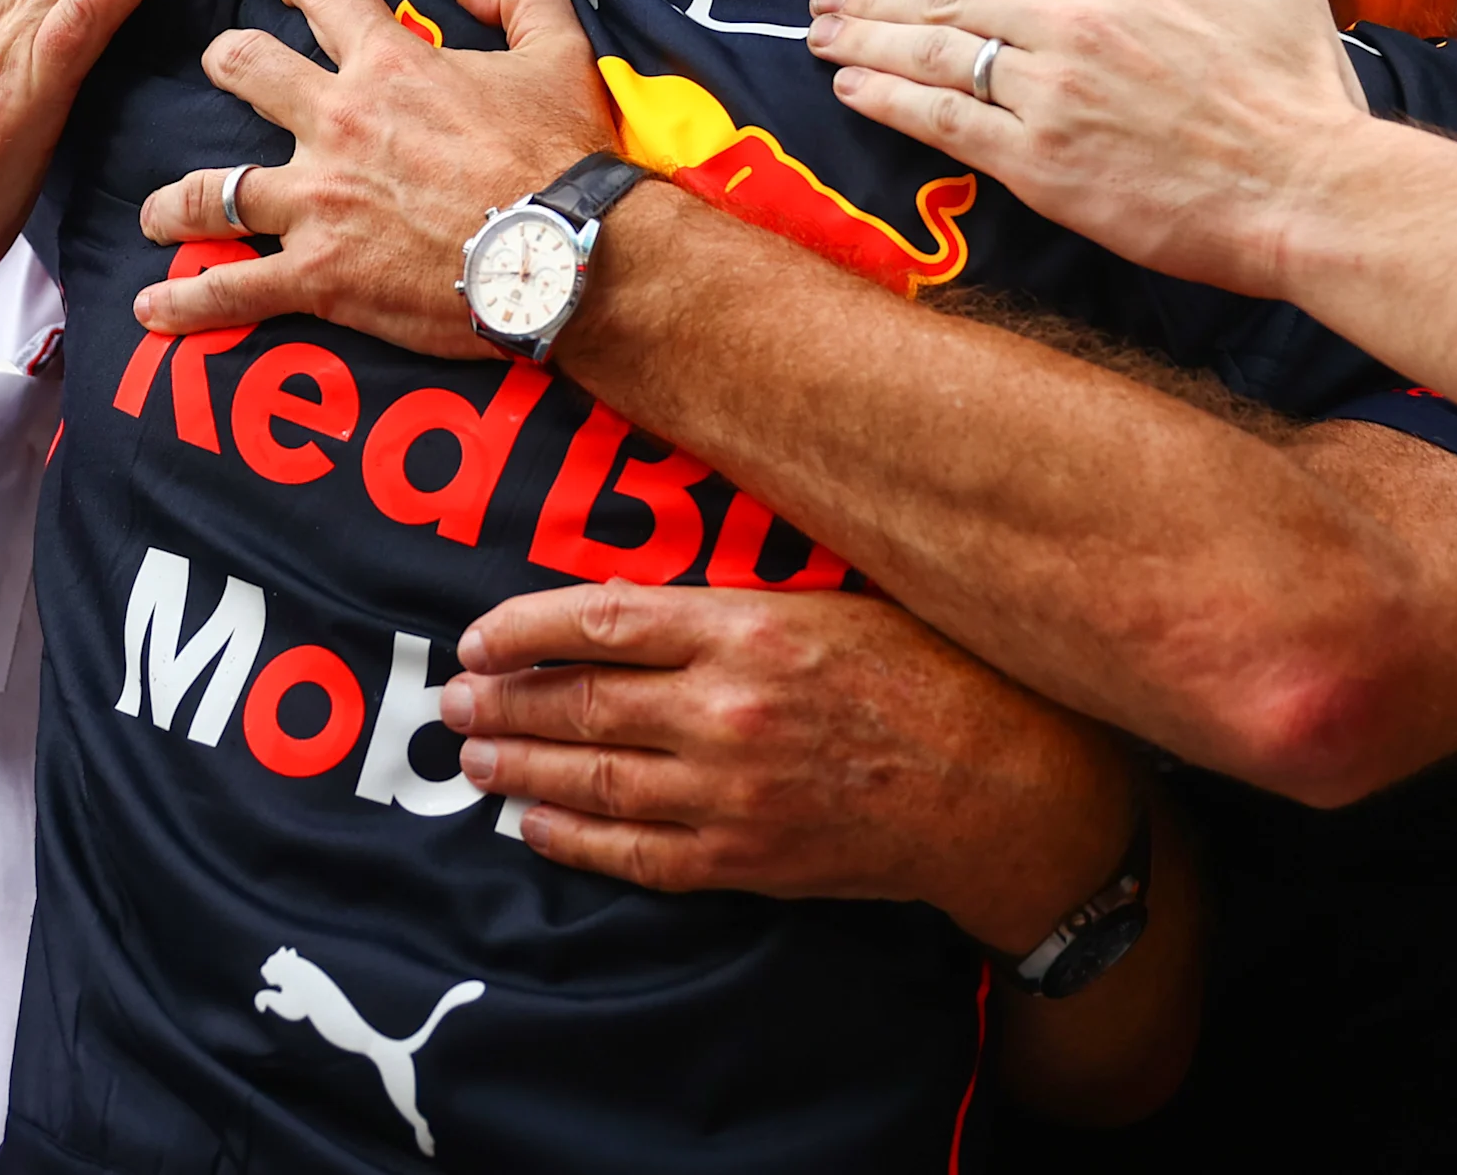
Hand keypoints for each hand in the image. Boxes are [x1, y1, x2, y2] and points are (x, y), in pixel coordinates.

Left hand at [132, 0, 615, 351]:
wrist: (568, 254)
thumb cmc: (564, 156)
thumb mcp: (562, 52)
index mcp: (389, 64)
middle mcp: (336, 123)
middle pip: (241, 66)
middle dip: (224, 63)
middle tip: (222, 73)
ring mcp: (317, 202)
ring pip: (210, 187)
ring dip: (175, 201)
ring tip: (157, 214)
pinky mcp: (319, 275)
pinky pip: (233, 289)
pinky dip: (189, 302)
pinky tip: (155, 309)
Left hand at [445, 583, 1137, 951]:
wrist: (1002, 785)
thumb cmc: (929, 674)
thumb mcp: (836, 599)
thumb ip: (736, 602)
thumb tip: (638, 598)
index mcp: (749, 627)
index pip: (599, 619)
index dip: (522, 630)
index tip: (477, 636)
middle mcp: (727, 709)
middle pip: (580, 702)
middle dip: (502, 703)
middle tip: (454, 701)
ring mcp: (731, 792)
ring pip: (592, 779)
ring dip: (519, 767)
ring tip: (473, 758)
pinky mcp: (744, 859)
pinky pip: (632, 854)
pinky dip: (571, 840)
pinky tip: (534, 825)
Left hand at [806, 0, 1365, 295]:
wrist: (1311, 186)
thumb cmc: (1298, 89)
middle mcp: (1070, 25)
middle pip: (950, 1)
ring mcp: (1048, 94)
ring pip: (934, 54)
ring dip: (867, 41)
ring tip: (819, 37)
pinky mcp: (1040, 164)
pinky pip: (943, 124)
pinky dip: (890, 102)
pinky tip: (852, 91)